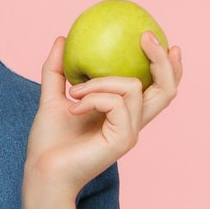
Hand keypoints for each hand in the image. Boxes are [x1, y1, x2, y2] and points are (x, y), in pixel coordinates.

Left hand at [20, 31, 183, 208]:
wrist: (41, 171)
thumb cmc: (48, 141)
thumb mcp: (51, 97)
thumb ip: (57, 70)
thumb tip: (61, 38)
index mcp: (123, 114)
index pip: (158, 89)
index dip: (168, 66)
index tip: (158, 39)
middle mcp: (133, 123)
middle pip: (167, 89)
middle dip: (162, 60)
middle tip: (145, 37)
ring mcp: (130, 132)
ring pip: (132, 87)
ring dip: (99, 82)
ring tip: (73, 92)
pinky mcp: (122, 140)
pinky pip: (114, 103)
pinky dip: (92, 97)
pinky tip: (73, 107)